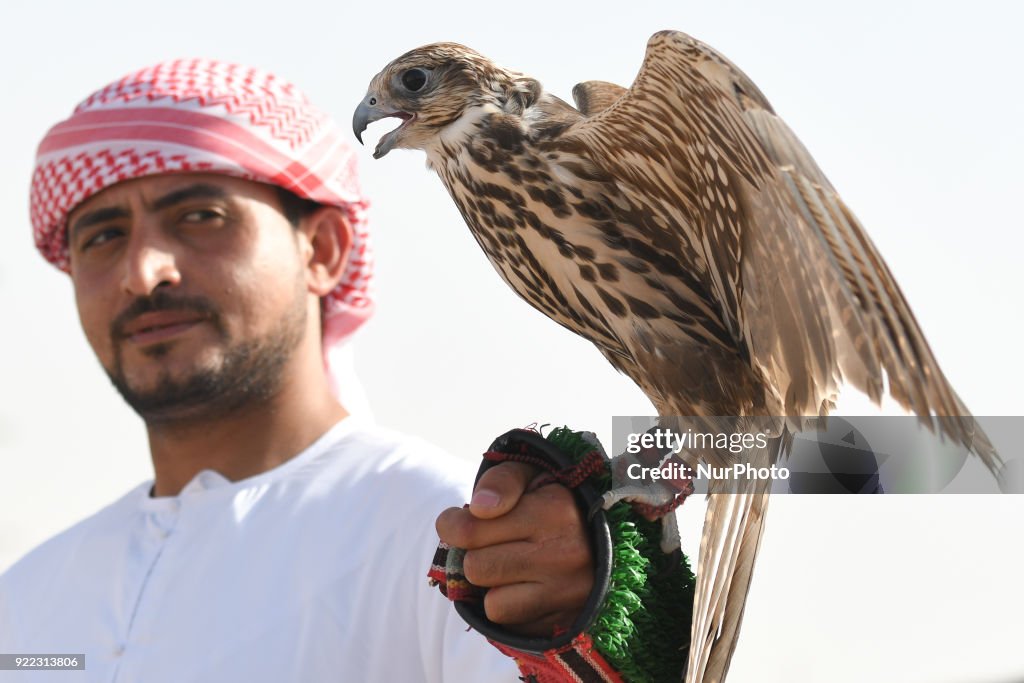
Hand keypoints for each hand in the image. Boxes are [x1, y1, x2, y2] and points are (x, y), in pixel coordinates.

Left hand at [435, 462, 593, 636]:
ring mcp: (567, 591)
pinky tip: (523, 586)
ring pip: (492, 601)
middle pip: (476, 567)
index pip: (470, 529)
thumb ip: (500, 481)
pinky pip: (509, 621)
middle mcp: (565, 553)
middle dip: (475, 555)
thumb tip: (480, 507)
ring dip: (492, 584)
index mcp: (554, 509)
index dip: (452, 524)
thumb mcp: (528, 476)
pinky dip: (508, 605)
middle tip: (490, 543)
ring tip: (510, 565)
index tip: (458, 520)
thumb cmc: (549, 502)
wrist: (602, 537)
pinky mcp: (565, 619)